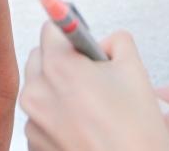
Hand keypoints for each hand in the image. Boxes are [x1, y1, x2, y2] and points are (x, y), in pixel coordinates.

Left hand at [20, 22, 168, 150]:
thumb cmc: (136, 131)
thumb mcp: (135, 69)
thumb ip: (116, 41)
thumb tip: (103, 42)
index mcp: (59, 67)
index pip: (51, 28)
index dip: (71, 32)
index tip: (79, 36)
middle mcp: (37, 93)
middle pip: (40, 58)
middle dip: (62, 61)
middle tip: (92, 77)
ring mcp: (32, 122)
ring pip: (39, 89)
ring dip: (58, 90)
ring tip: (91, 108)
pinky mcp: (33, 145)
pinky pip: (39, 118)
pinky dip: (56, 118)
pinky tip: (83, 127)